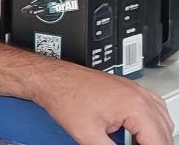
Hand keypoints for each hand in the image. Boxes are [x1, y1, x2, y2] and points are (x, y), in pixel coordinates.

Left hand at [33, 63, 173, 143]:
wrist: (51, 78)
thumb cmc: (64, 97)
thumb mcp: (89, 136)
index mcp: (136, 107)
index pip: (158, 142)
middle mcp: (140, 96)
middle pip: (164, 133)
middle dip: (152, 144)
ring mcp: (135, 90)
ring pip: (163, 122)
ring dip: (154, 137)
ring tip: (133, 143)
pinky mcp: (128, 90)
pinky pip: (154, 109)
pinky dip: (152, 124)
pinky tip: (140, 133)